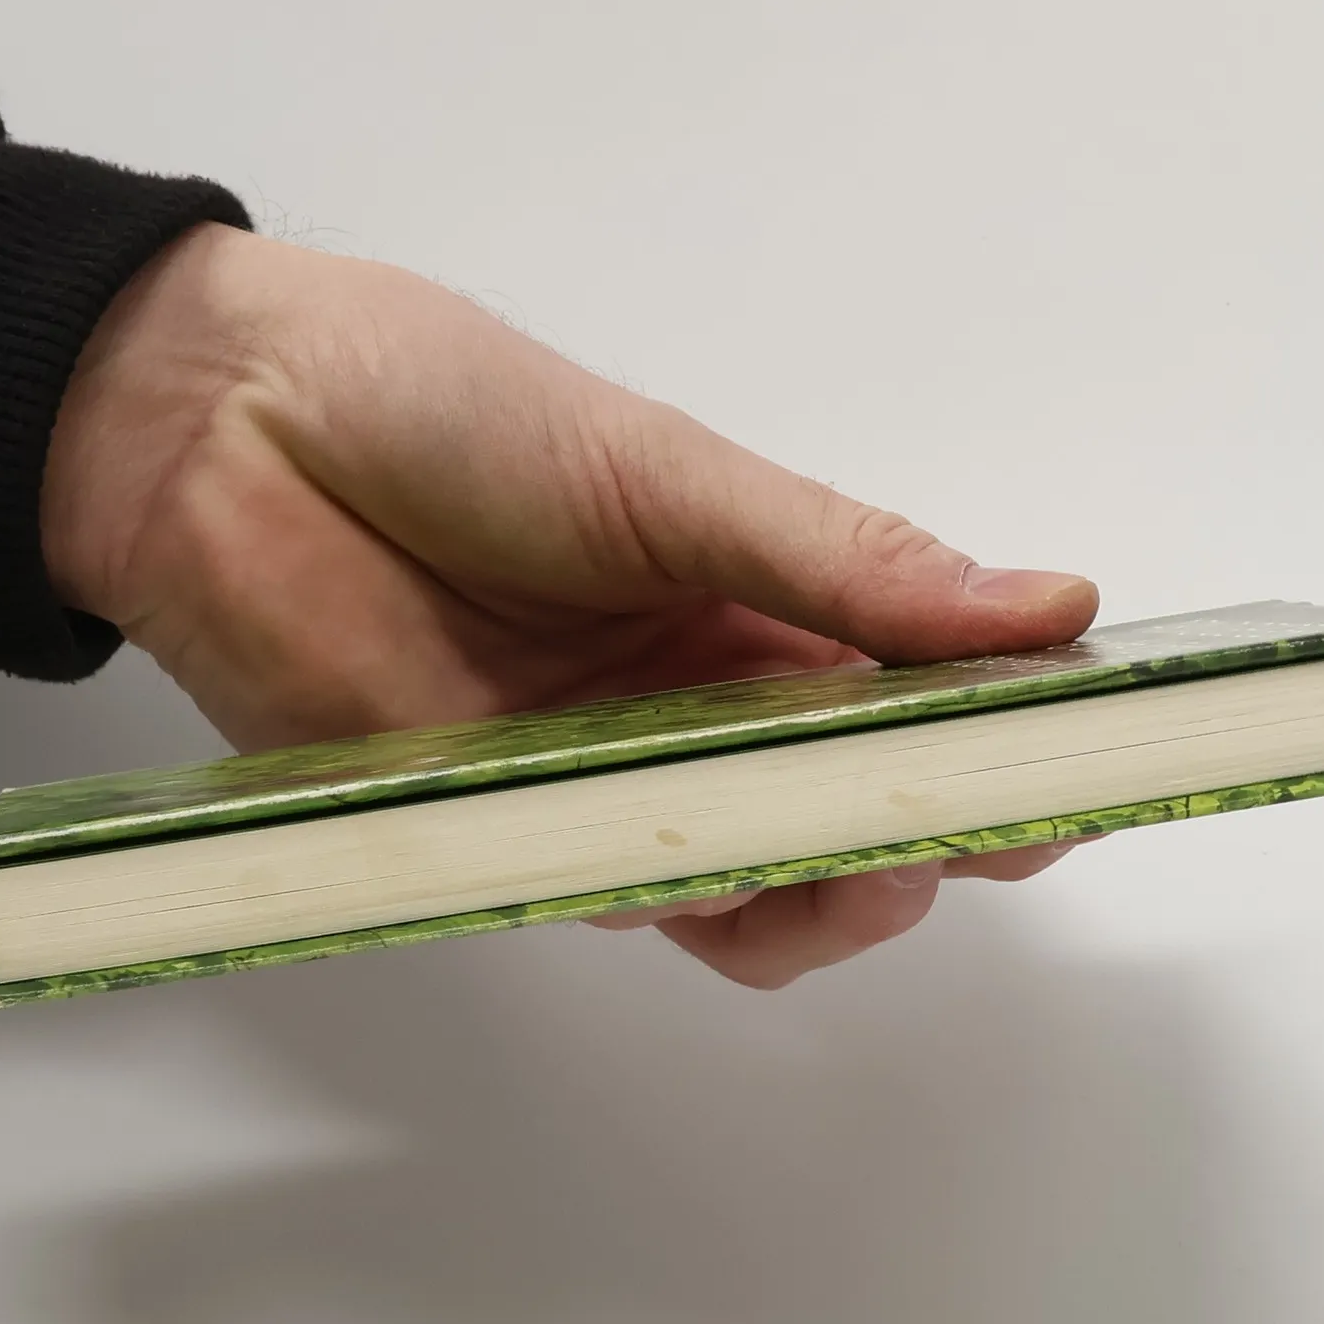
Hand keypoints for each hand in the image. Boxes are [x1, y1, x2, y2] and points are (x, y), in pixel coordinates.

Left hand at [42, 224, 1098, 986]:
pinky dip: (698, 901)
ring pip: (768, 896)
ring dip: (839, 890)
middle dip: (945, 832)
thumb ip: (848, 564)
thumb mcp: (672, 476)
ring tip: (872, 848)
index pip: (927, 703)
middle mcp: (710, 716)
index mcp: (766, 611)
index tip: (1096, 753)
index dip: (1014, 738)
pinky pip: (635, 907)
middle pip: (865, 821)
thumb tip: (1052, 607)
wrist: (227, 439)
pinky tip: (728, 862)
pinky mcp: (522, 848)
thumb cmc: (450, 416)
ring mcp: (620, 793)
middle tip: (996, 816)